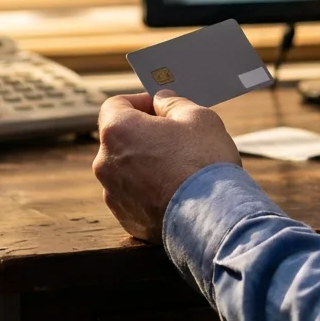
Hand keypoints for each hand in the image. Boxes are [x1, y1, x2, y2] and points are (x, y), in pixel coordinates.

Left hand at [93, 90, 240, 242]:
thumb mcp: (198, 117)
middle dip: (145, 135)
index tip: (160, 107)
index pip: (115, 105)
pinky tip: (178, 191)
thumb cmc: (204, 162)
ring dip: (147, 163)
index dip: (139, 101)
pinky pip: (134, 196)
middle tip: (177, 137)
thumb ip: (173, 103)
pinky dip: (150, 190)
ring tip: (181, 168)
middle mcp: (106, 163)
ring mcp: (113, 194)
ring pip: (127, 169)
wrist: (213, 217)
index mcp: (118, 132)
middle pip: (121, 139)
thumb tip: (161, 101)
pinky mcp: (126, 219)